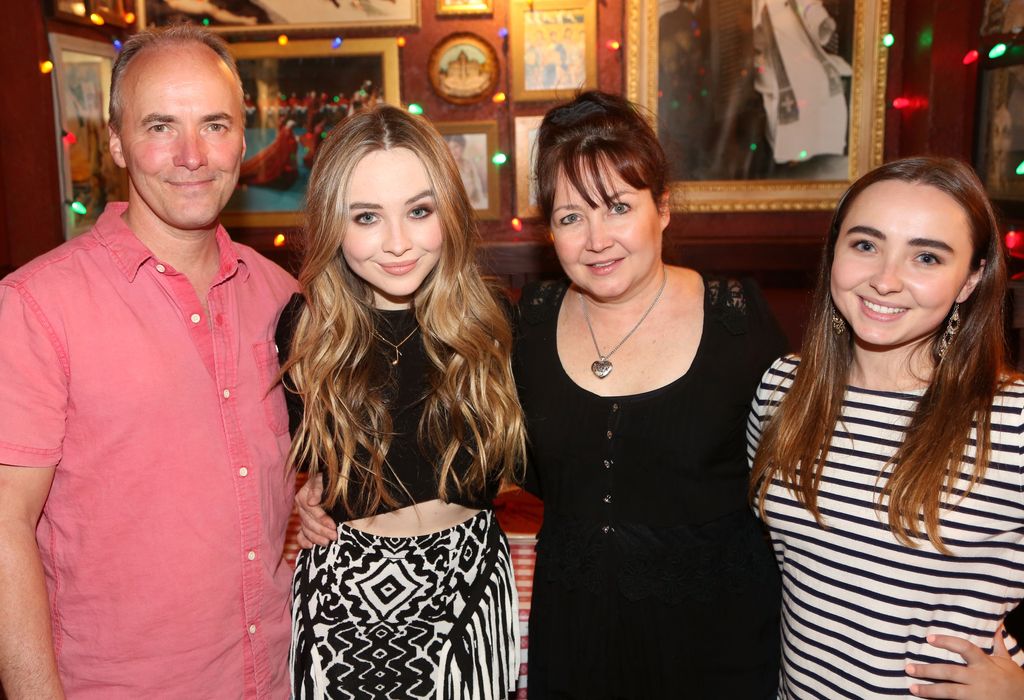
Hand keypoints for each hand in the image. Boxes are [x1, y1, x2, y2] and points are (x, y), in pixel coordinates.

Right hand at [295, 475, 337, 547]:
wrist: (331, 484)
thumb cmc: (328, 482)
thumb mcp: (323, 480)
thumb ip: (318, 488)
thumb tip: (312, 502)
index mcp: (302, 496)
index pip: (311, 510)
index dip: (322, 519)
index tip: (333, 525)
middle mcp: (300, 507)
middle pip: (309, 522)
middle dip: (322, 531)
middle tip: (334, 536)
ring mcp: (301, 517)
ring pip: (306, 530)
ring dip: (316, 538)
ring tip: (327, 543)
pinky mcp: (303, 525)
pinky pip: (300, 535)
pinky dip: (304, 541)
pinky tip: (310, 546)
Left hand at [906, 627, 1023, 698]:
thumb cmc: (1014, 681)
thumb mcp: (1007, 662)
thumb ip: (998, 645)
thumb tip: (998, 626)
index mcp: (984, 664)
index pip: (964, 648)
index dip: (947, 642)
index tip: (929, 638)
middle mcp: (979, 678)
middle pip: (950, 672)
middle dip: (928, 670)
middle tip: (908, 668)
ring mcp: (977, 695)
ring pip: (950, 692)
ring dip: (929, 690)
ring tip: (912, 687)